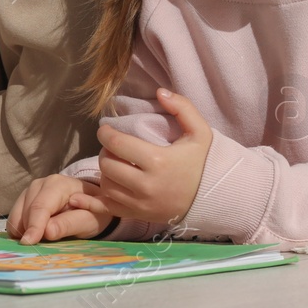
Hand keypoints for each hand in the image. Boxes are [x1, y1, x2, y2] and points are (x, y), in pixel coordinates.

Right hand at [7, 175, 115, 244]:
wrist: (91, 203)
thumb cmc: (92, 212)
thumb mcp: (88, 220)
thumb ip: (69, 224)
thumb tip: (47, 232)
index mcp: (58, 185)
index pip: (41, 206)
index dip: (34, 226)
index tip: (28, 243)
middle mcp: (40, 184)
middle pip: (26, 212)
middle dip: (30, 231)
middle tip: (42, 247)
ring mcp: (29, 191)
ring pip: (17, 216)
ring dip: (24, 232)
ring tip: (42, 240)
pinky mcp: (23, 200)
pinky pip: (15, 219)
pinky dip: (21, 231)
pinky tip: (35, 236)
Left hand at [96, 88, 212, 225]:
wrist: (214, 198)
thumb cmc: (203, 163)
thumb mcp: (200, 132)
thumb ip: (182, 107)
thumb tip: (160, 91)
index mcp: (158, 161)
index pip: (117, 144)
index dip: (106, 134)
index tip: (105, 129)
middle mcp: (146, 185)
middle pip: (107, 166)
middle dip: (105, 152)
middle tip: (112, 147)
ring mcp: (141, 204)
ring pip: (106, 186)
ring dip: (105, 173)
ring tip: (115, 164)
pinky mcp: (139, 216)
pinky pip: (108, 209)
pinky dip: (97, 199)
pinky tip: (93, 192)